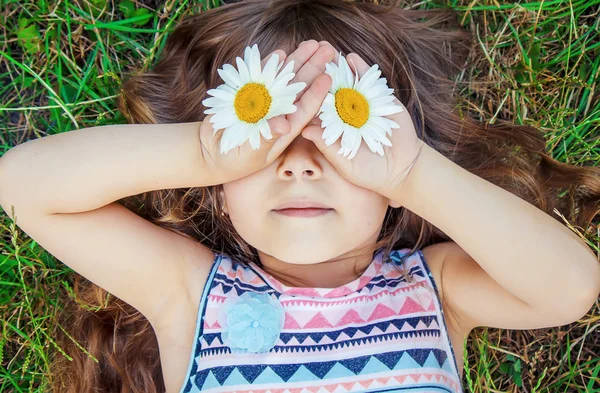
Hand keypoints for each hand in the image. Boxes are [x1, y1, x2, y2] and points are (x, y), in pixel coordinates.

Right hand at [199, 40, 335, 184]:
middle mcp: (278, 113)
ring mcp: (263, 102)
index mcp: (285, 129)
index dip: (317, 92)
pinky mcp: (247, 93)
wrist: (207, 153)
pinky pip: (261, 75)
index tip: (328, 76)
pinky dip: (270, 64)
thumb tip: (284, 126)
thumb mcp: (252, 153)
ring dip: (297, 61)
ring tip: (311, 43)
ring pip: (284, 78)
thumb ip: (266, 137)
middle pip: (299, 88)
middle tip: (328, 48)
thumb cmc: (233, 161)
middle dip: (313, 68)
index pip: (305, 109)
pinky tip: (282, 53)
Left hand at [301, 52, 424, 199]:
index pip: (312, 107)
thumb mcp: (346, 163)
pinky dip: (360, 68)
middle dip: (316, 71)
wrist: (402, 168)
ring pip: (344, 80)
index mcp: (328, 126)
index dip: (302, 94)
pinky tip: (351, 57)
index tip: (290, 81)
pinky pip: (366, 79)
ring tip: (325, 47)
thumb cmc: (369, 172)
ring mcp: (359, 102)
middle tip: (305, 54)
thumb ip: (327, 146)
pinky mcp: (378, 97)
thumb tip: (305, 129)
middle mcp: (341, 111)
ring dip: (335, 64)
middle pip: (325, 89)